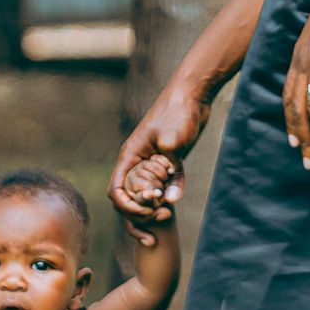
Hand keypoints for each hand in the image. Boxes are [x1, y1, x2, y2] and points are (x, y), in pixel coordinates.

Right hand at [109, 82, 209, 229]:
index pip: (116, 189)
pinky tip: (176, 197)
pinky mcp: (169, 161)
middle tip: (160, 215)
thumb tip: (170, 198)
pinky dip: (170, 193)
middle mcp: (138, 161)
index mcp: (131, 155)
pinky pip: (166, 184)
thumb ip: (170, 168)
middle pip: (129, 195)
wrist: (192, 95)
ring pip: (147, 192)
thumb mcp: (172, 138)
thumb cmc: (178, 111)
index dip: (126, 206)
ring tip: (167, 214)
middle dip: (141, 211)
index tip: (145, 211)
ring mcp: (153, 162)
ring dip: (154, 206)